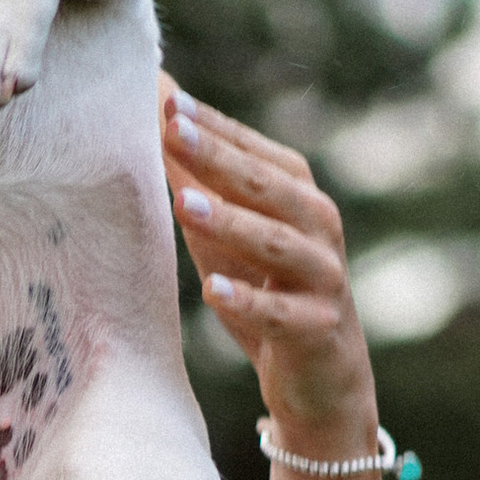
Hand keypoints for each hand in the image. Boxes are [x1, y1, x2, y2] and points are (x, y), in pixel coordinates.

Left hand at [160, 84, 378, 452]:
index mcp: (297, 195)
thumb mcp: (226, 233)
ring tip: (183, 205)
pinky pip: (280, 313)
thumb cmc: (267, 289)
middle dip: (219, 157)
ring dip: (229, 222)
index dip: (214, 126)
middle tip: (173, 130)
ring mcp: (322, 278)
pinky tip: (212, 291)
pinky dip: (248, 301)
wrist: (323, 379)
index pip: (255, 151)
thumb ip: (197, 179)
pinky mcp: (317, 329)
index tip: (168, 100)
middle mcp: (317, 227)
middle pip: (266, 186)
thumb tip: (157, 109)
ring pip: (276, 244)